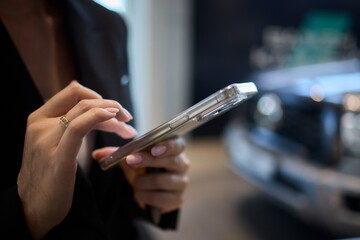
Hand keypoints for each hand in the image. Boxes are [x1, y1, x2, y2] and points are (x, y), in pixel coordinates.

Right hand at [17, 81, 136, 238]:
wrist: (31, 209)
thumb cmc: (48, 177)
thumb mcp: (53, 145)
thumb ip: (68, 127)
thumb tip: (93, 113)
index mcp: (38, 119)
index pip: (72, 92)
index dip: (97, 96)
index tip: (114, 109)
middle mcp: (40, 125)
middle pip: (82, 101)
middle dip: (111, 106)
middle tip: (128, 118)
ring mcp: (46, 140)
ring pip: (84, 110)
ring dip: (113, 114)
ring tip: (128, 129)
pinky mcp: (58, 158)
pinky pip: (78, 128)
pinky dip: (97, 117)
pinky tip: (113, 117)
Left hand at [92, 137, 189, 213]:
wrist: (149, 189)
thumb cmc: (143, 168)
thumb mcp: (132, 158)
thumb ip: (116, 154)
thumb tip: (97, 154)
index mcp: (175, 149)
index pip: (177, 145)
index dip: (167, 146)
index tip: (152, 149)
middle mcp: (182, 164)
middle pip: (170, 161)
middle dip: (148, 161)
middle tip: (130, 162)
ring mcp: (181, 182)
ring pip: (162, 181)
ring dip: (143, 182)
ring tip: (135, 184)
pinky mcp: (178, 199)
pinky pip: (162, 199)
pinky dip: (147, 197)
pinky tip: (140, 196)